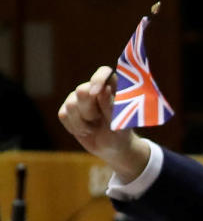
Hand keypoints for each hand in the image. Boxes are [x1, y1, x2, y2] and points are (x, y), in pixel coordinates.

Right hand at [58, 66, 149, 181]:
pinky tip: (85, 130)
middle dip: (89, 110)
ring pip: (70, 104)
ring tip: (94, 127)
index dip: (98, 79)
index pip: (103, 72)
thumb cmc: (120, 133)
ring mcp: (79, 99)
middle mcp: (94, 89)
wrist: (111, 148)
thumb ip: (111, 106)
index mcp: (112, 88)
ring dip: (82, 122)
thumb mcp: (120, 123)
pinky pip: (63, 115)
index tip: (96, 92)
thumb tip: (103, 89)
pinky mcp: (67, 110)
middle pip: (81, 90)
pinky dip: (74, 127)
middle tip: (99, 120)